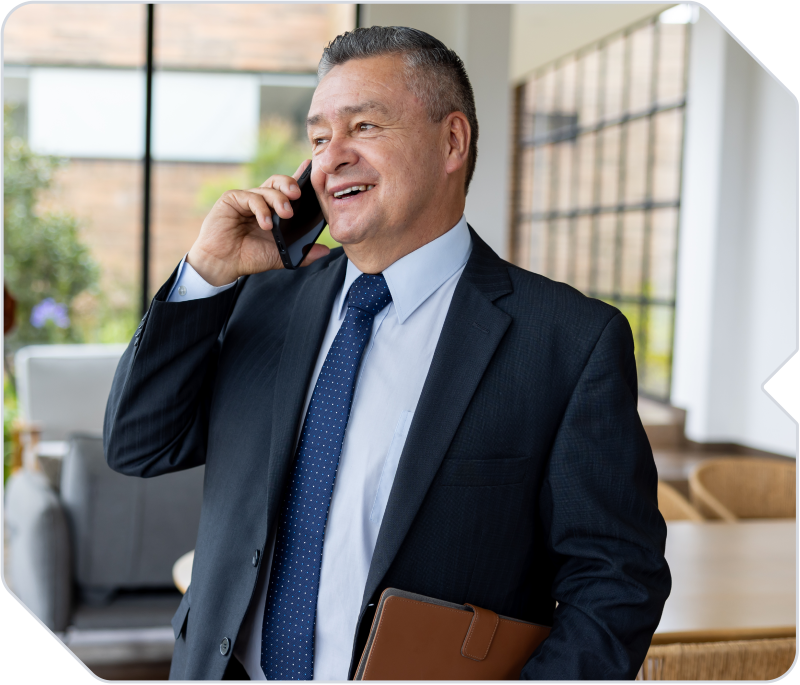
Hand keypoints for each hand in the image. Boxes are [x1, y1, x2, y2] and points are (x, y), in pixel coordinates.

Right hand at [186, 159, 330, 285]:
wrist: (223, 264)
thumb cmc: (249, 257)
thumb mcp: (281, 256)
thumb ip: (303, 254)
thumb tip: (325, 251)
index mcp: (273, 210)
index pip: (288, 190)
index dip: (300, 177)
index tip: (311, 168)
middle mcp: (261, 201)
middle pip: (278, 182)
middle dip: (291, 185)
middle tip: (298, 196)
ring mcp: (246, 198)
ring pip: (267, 189)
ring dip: (279, 200)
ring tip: (286, 216)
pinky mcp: (232, 199)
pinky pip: (251, 197)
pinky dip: (261, 209)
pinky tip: (266, 224)